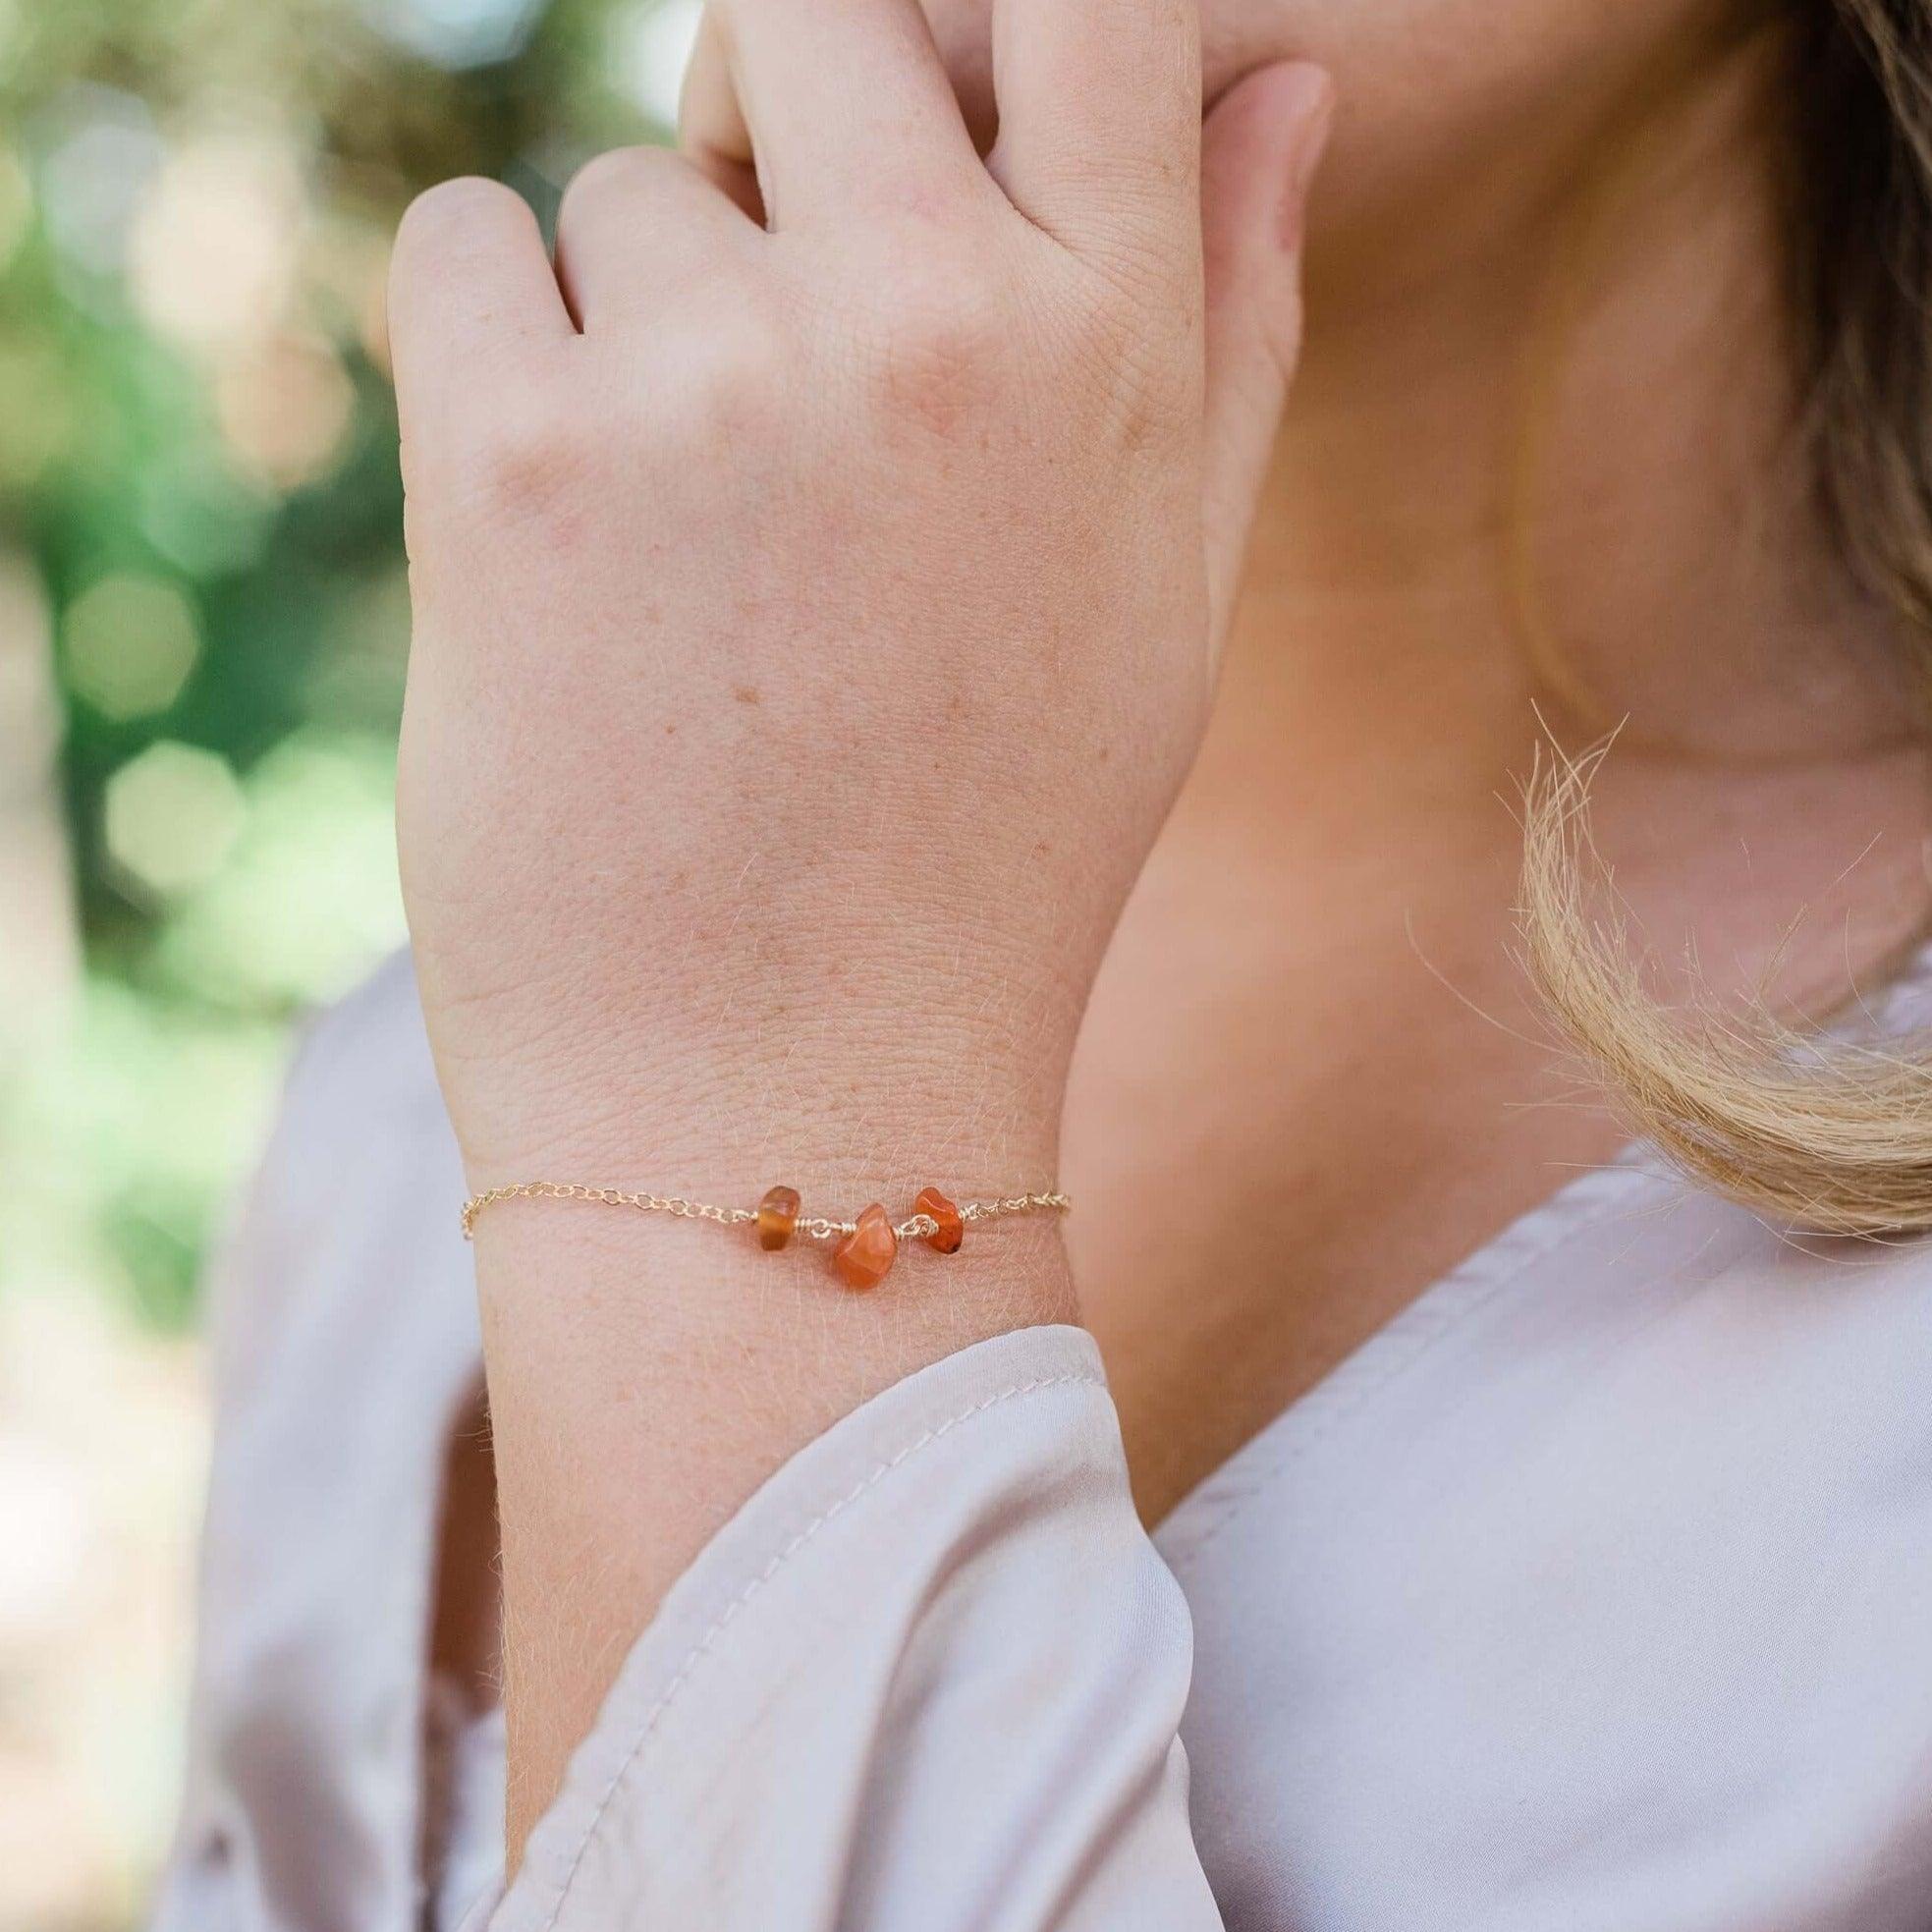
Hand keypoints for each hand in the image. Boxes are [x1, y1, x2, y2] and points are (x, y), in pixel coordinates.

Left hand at [388, 0, 1330, 1207]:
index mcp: (1113, 355)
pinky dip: (497, 351)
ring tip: (694, 550)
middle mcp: (930, 325)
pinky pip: (464, 246)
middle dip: (784, 134)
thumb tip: (1288, 80)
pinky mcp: (515, 457)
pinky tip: (569, 536)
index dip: (989, 14)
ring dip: (640, 315)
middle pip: (816, 13)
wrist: (790, 1100)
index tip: (930, 104)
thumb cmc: (990, 861)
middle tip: (778, 331)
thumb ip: (1233, 325)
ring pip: (624, 183)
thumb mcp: (1168, 601)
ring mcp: (715, 381)